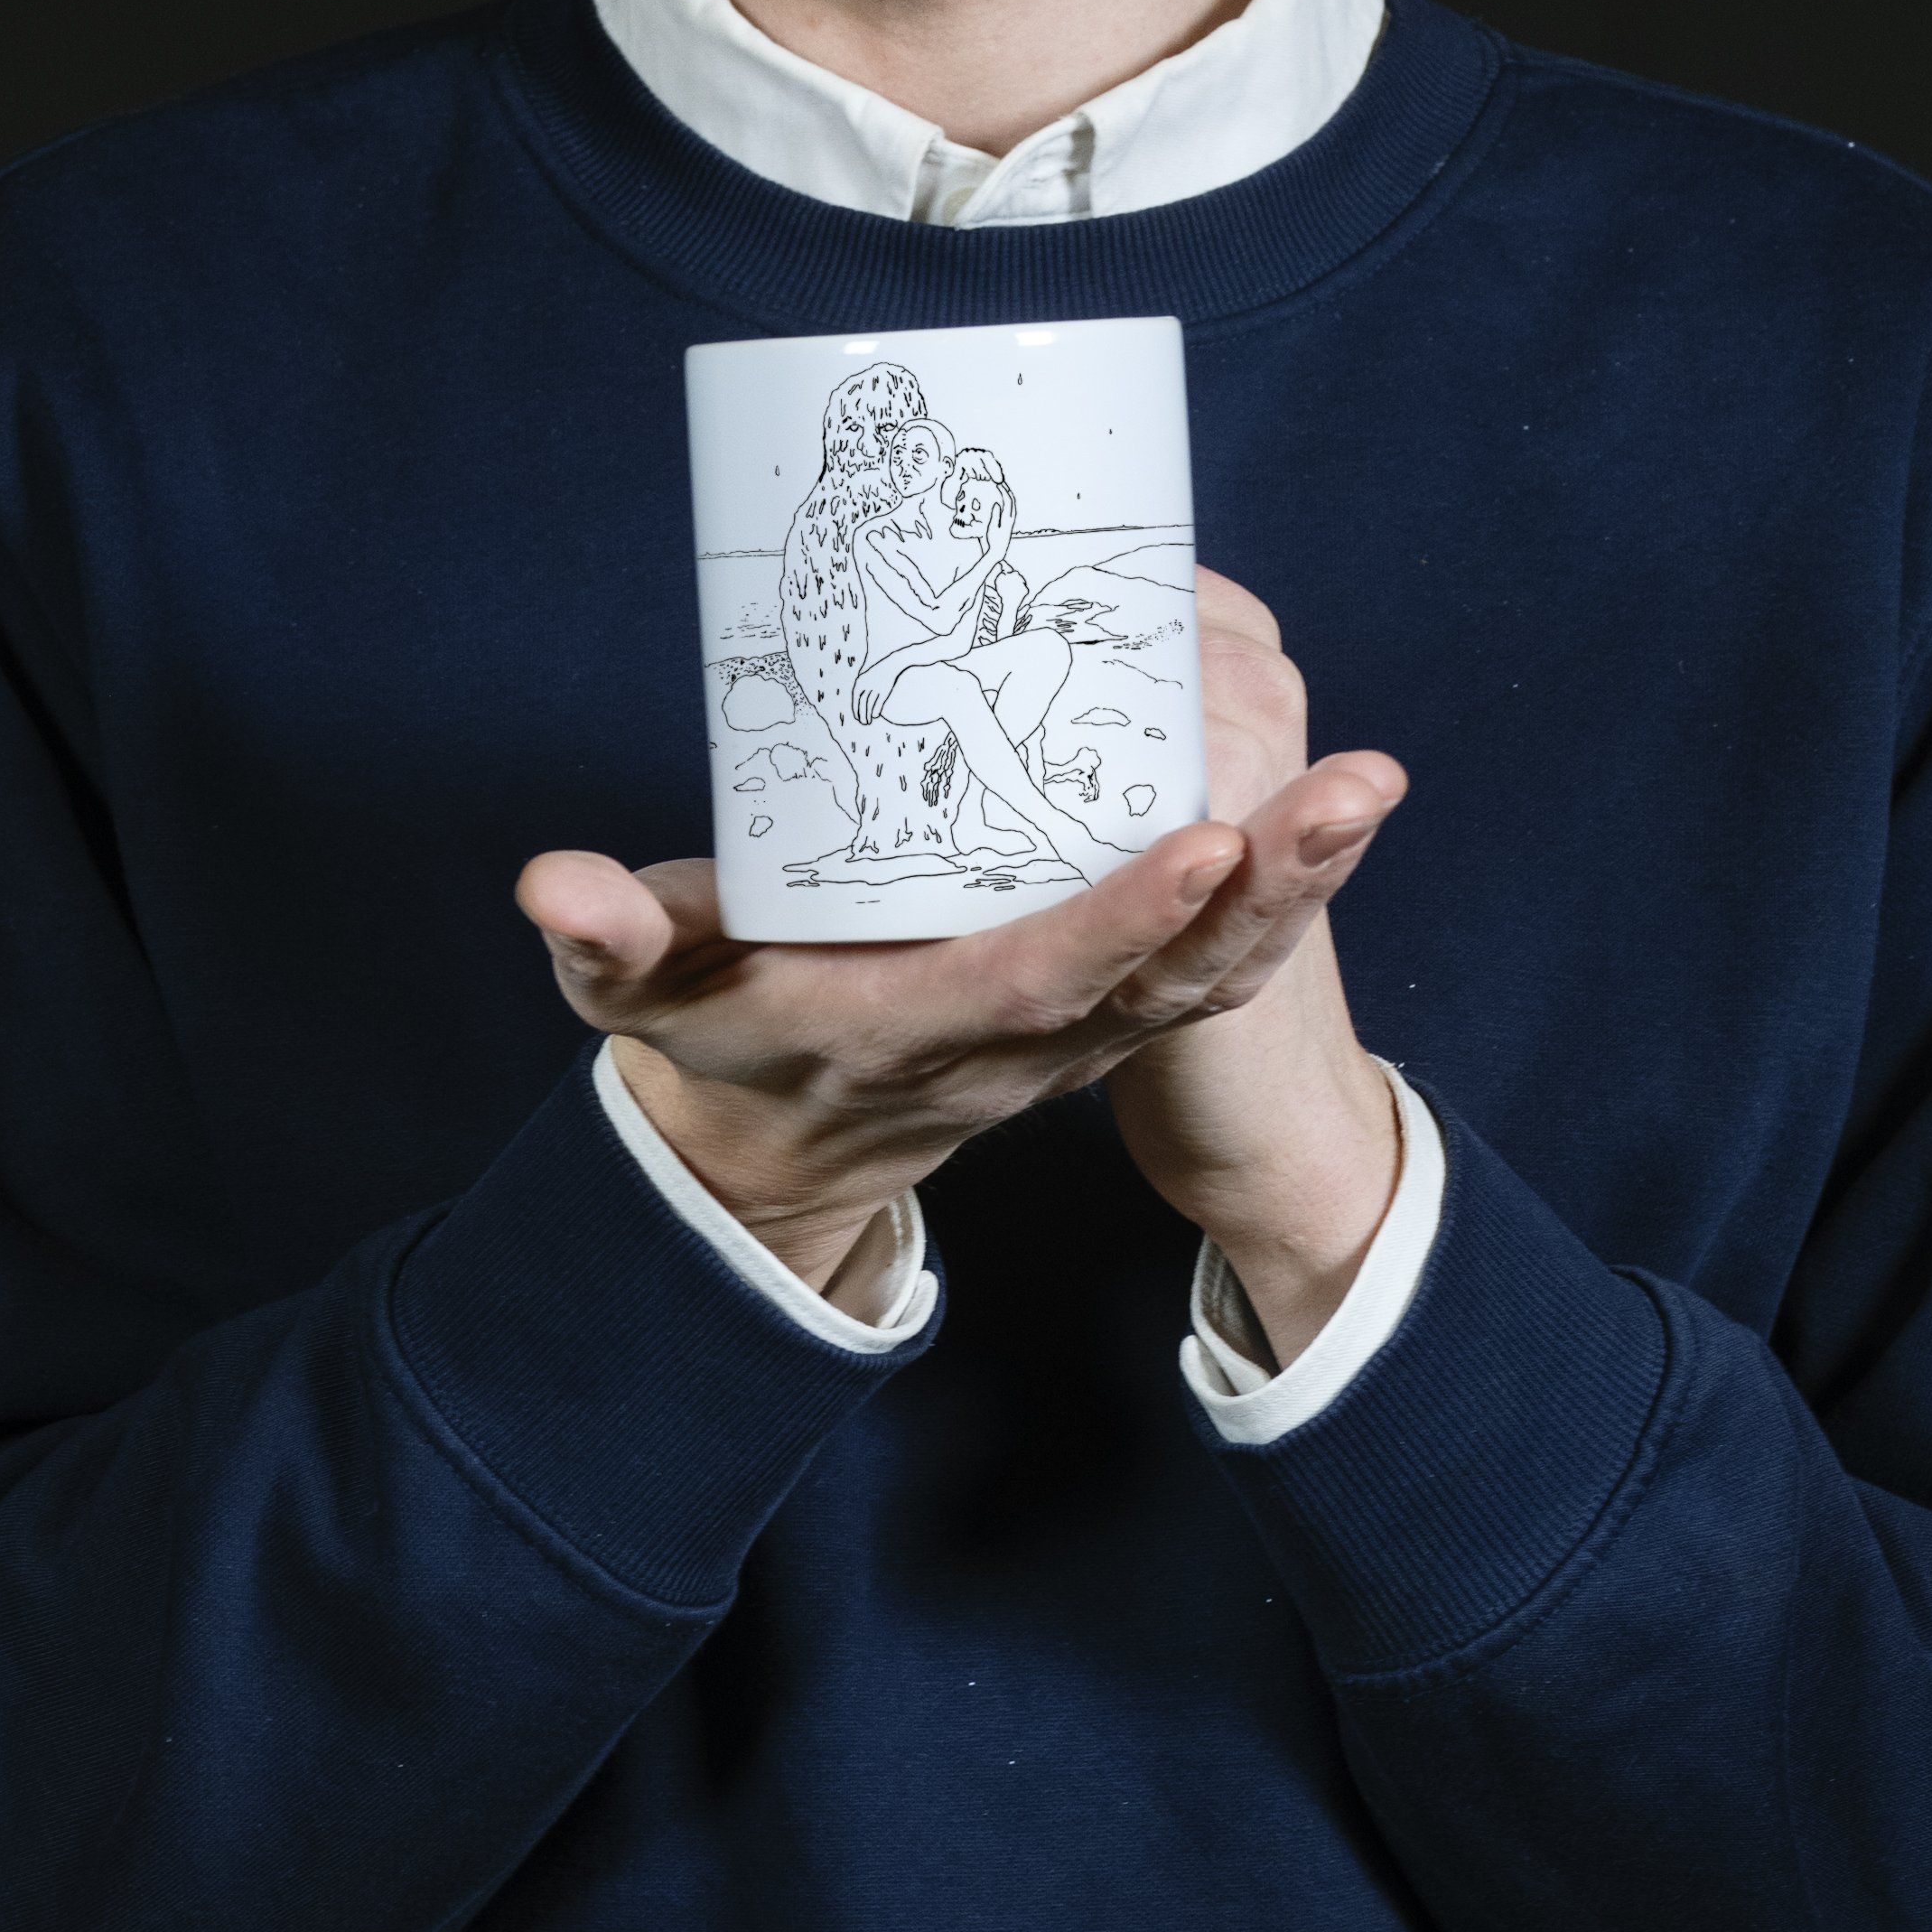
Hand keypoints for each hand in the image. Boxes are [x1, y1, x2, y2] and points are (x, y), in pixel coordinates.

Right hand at [514, 564, 1403, 1319]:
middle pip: (1167, 977)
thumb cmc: (709, 1038)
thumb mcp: (639, 997)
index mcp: (915, 1027)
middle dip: (1267, 889)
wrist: (774, 1150)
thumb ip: (605, 938)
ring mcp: (1078, 1040)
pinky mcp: (1107, 1017)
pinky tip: (1344, 803)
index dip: (1123, 922)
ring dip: (1305, 885)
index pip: (1038, 977)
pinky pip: (1219, 965)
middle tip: (1353, 787)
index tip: (1203, 844)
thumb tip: (555, 886)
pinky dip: (1287, 895)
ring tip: (1376, 781)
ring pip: (1216, 974)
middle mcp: (1021, 1042)